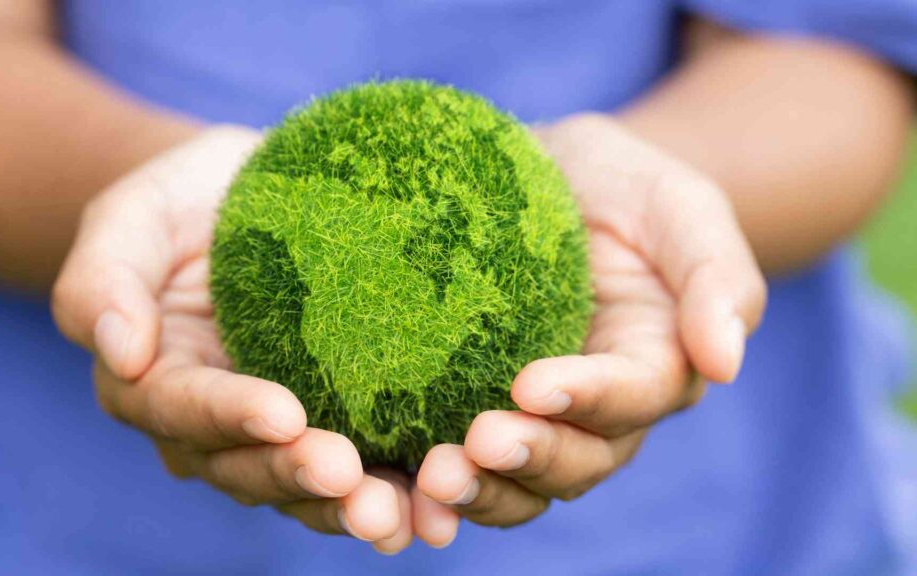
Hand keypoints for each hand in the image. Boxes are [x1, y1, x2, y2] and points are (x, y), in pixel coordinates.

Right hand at [52, 126, 413, 553]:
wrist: (252, 194)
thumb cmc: (183, 202)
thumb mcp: (131, 218)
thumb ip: (103, 280)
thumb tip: (118, 353)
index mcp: (157, 382)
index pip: (184, 409)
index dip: (230, 417)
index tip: (284, 414)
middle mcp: (215, 426)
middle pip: (247, 468)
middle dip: (296, 477)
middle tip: (348, 475)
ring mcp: (279, 433)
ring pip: (306, 488)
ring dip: (350, 507)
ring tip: (398, 514)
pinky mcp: (340, 424)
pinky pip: (365, 468)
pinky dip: (400, 492)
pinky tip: (441, 505)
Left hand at [416, 115, 766, 532]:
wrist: (553, 181)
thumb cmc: (624, 186)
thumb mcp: (681, 206)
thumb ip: (716, 277)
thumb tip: (725, 363)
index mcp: (654, 362)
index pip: (633, 396)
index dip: (588, 398)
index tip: (531, 384)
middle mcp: (599, 408)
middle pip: (579, 460)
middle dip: (530, 459)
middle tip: (474, 444)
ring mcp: (538, 418)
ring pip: (522, 483)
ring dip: (481, 490)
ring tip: (432, 480)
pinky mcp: (475, 410)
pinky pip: (466, 465)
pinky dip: (437, 489)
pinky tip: (400, 490)